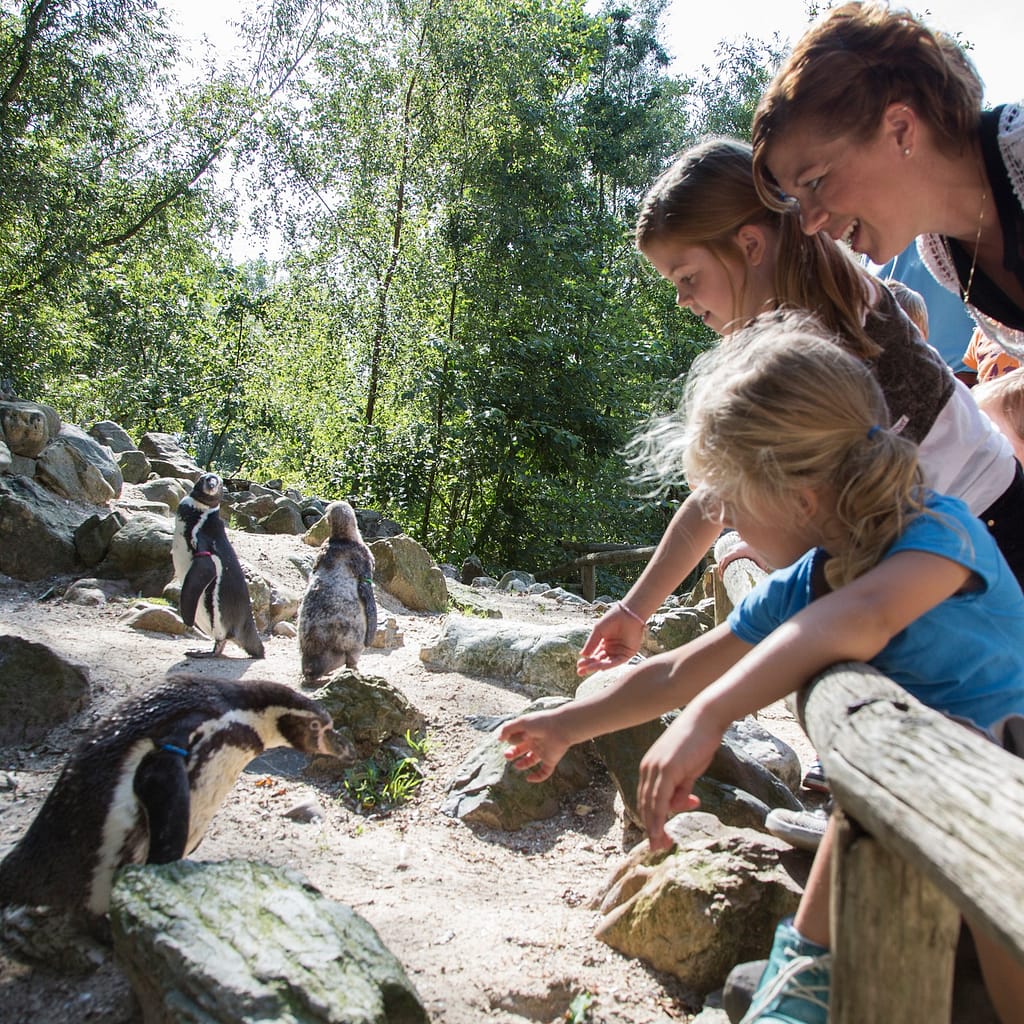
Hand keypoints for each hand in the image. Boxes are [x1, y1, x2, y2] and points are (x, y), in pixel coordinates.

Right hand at [498, 709, 570, 782]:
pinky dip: (537, 778)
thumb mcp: (521, 722)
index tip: (506, 739)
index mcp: (529, 731)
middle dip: (512, 753)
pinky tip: (529, 778)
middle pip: (521, 750)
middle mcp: (535, 741)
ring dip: (522, 764)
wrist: (560, 727)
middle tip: (507, 755)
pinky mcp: (551, 760)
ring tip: (516, 765)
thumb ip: (508, 728)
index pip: (516, 738)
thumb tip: (499, 739)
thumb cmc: (541, 722)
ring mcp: (543, 751)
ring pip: (531, 760)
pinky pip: (544, 772)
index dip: (510, 740)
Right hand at [576, 603, 644, 675]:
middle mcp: (612, 650)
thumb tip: (582, 655)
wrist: (627, 614)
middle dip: (590, 666)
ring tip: (587, 669)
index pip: (595, 655)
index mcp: (605, 644)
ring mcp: (620, 652)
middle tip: (580, 672)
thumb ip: (591, 644)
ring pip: (607, 663)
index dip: (587, 661)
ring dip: (597, 666)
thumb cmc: (612, 619)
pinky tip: (600, 667)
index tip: (578, 665)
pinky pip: (617, 661)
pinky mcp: (628, 654)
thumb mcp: (598, 631)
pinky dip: (608, 665)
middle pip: (600, 661)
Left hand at [637, 707, 723, 849]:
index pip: (646, 799)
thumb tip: (679, 806)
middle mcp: (648, 768)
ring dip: (655, 827)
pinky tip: (662, 830)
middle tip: (660, 846)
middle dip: (652, 828)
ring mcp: (656, 767)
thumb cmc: (698, 742)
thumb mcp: (688, 770)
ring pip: (650, 804)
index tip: (660, 836)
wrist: (705, 719)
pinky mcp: (666, 768)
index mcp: (650, 767)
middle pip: (645, 804)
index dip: (651, 820)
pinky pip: (659, 798)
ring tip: (663, 844)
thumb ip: (681, 788)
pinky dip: (659, 817)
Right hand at [718, 539, 771, 573]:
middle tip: (721, 578)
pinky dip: (724, 562)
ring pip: (723, 558)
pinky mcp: (733, 548)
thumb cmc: (757, 547)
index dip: (722, 568)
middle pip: (722, 560)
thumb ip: (761, 566)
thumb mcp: (759, 557)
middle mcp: (732, 549)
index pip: (725, 560)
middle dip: (720, 569)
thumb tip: (763, 574)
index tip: (722, 576)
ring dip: (721, 566)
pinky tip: (725, 568)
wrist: (756, 538)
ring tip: (723, 575)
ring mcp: (732, 548)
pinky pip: (726, 556)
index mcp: (737, 552)